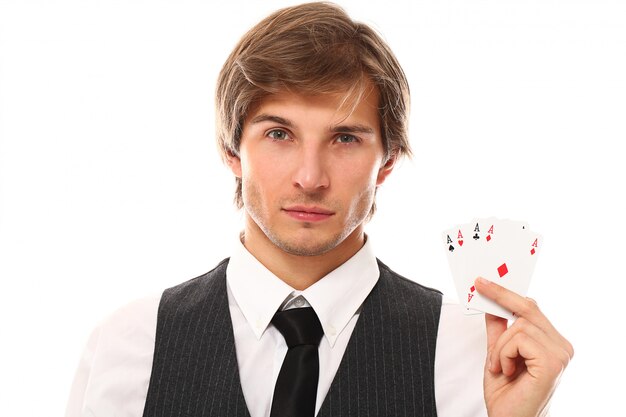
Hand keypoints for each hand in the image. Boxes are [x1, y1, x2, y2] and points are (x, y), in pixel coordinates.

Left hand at [474, 277, 573, 416]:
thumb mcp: (497, 352)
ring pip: (519, 324)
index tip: (484, 281)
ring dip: (500, 346)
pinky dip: (504, 354)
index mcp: (552, 343)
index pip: (532, 308)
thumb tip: (490, 302)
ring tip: (501, 367)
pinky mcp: (552, 363)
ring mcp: (560, 354)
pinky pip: (518, 339)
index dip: (508, 293)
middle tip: (479, 285)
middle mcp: (561, 346)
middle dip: (500, 298)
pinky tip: (508, 372)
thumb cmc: (506, 394)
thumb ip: (498, 328)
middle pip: (527, 308)